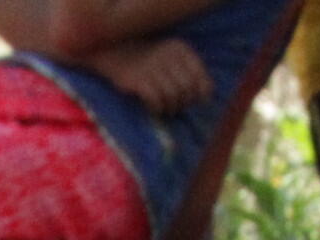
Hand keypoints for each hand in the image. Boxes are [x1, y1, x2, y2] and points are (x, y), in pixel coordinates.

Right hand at [92, 35, 211, 112]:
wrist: (115, 51)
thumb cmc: (147, 59)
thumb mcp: (170, 57)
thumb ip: (187, 71)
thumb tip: (204, 97)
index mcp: (180, 49)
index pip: (199, 75)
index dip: (201, 93)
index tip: (196, 102)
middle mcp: (168, 56)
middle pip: (186, 88)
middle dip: (184, 103)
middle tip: (177, 108)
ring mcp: (152, 67)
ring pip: (172, 95)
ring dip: (170, 108)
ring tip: (166, 110)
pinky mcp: (137, 79)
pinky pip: (155, 99)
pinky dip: (157, 108)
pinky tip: (154, 109)